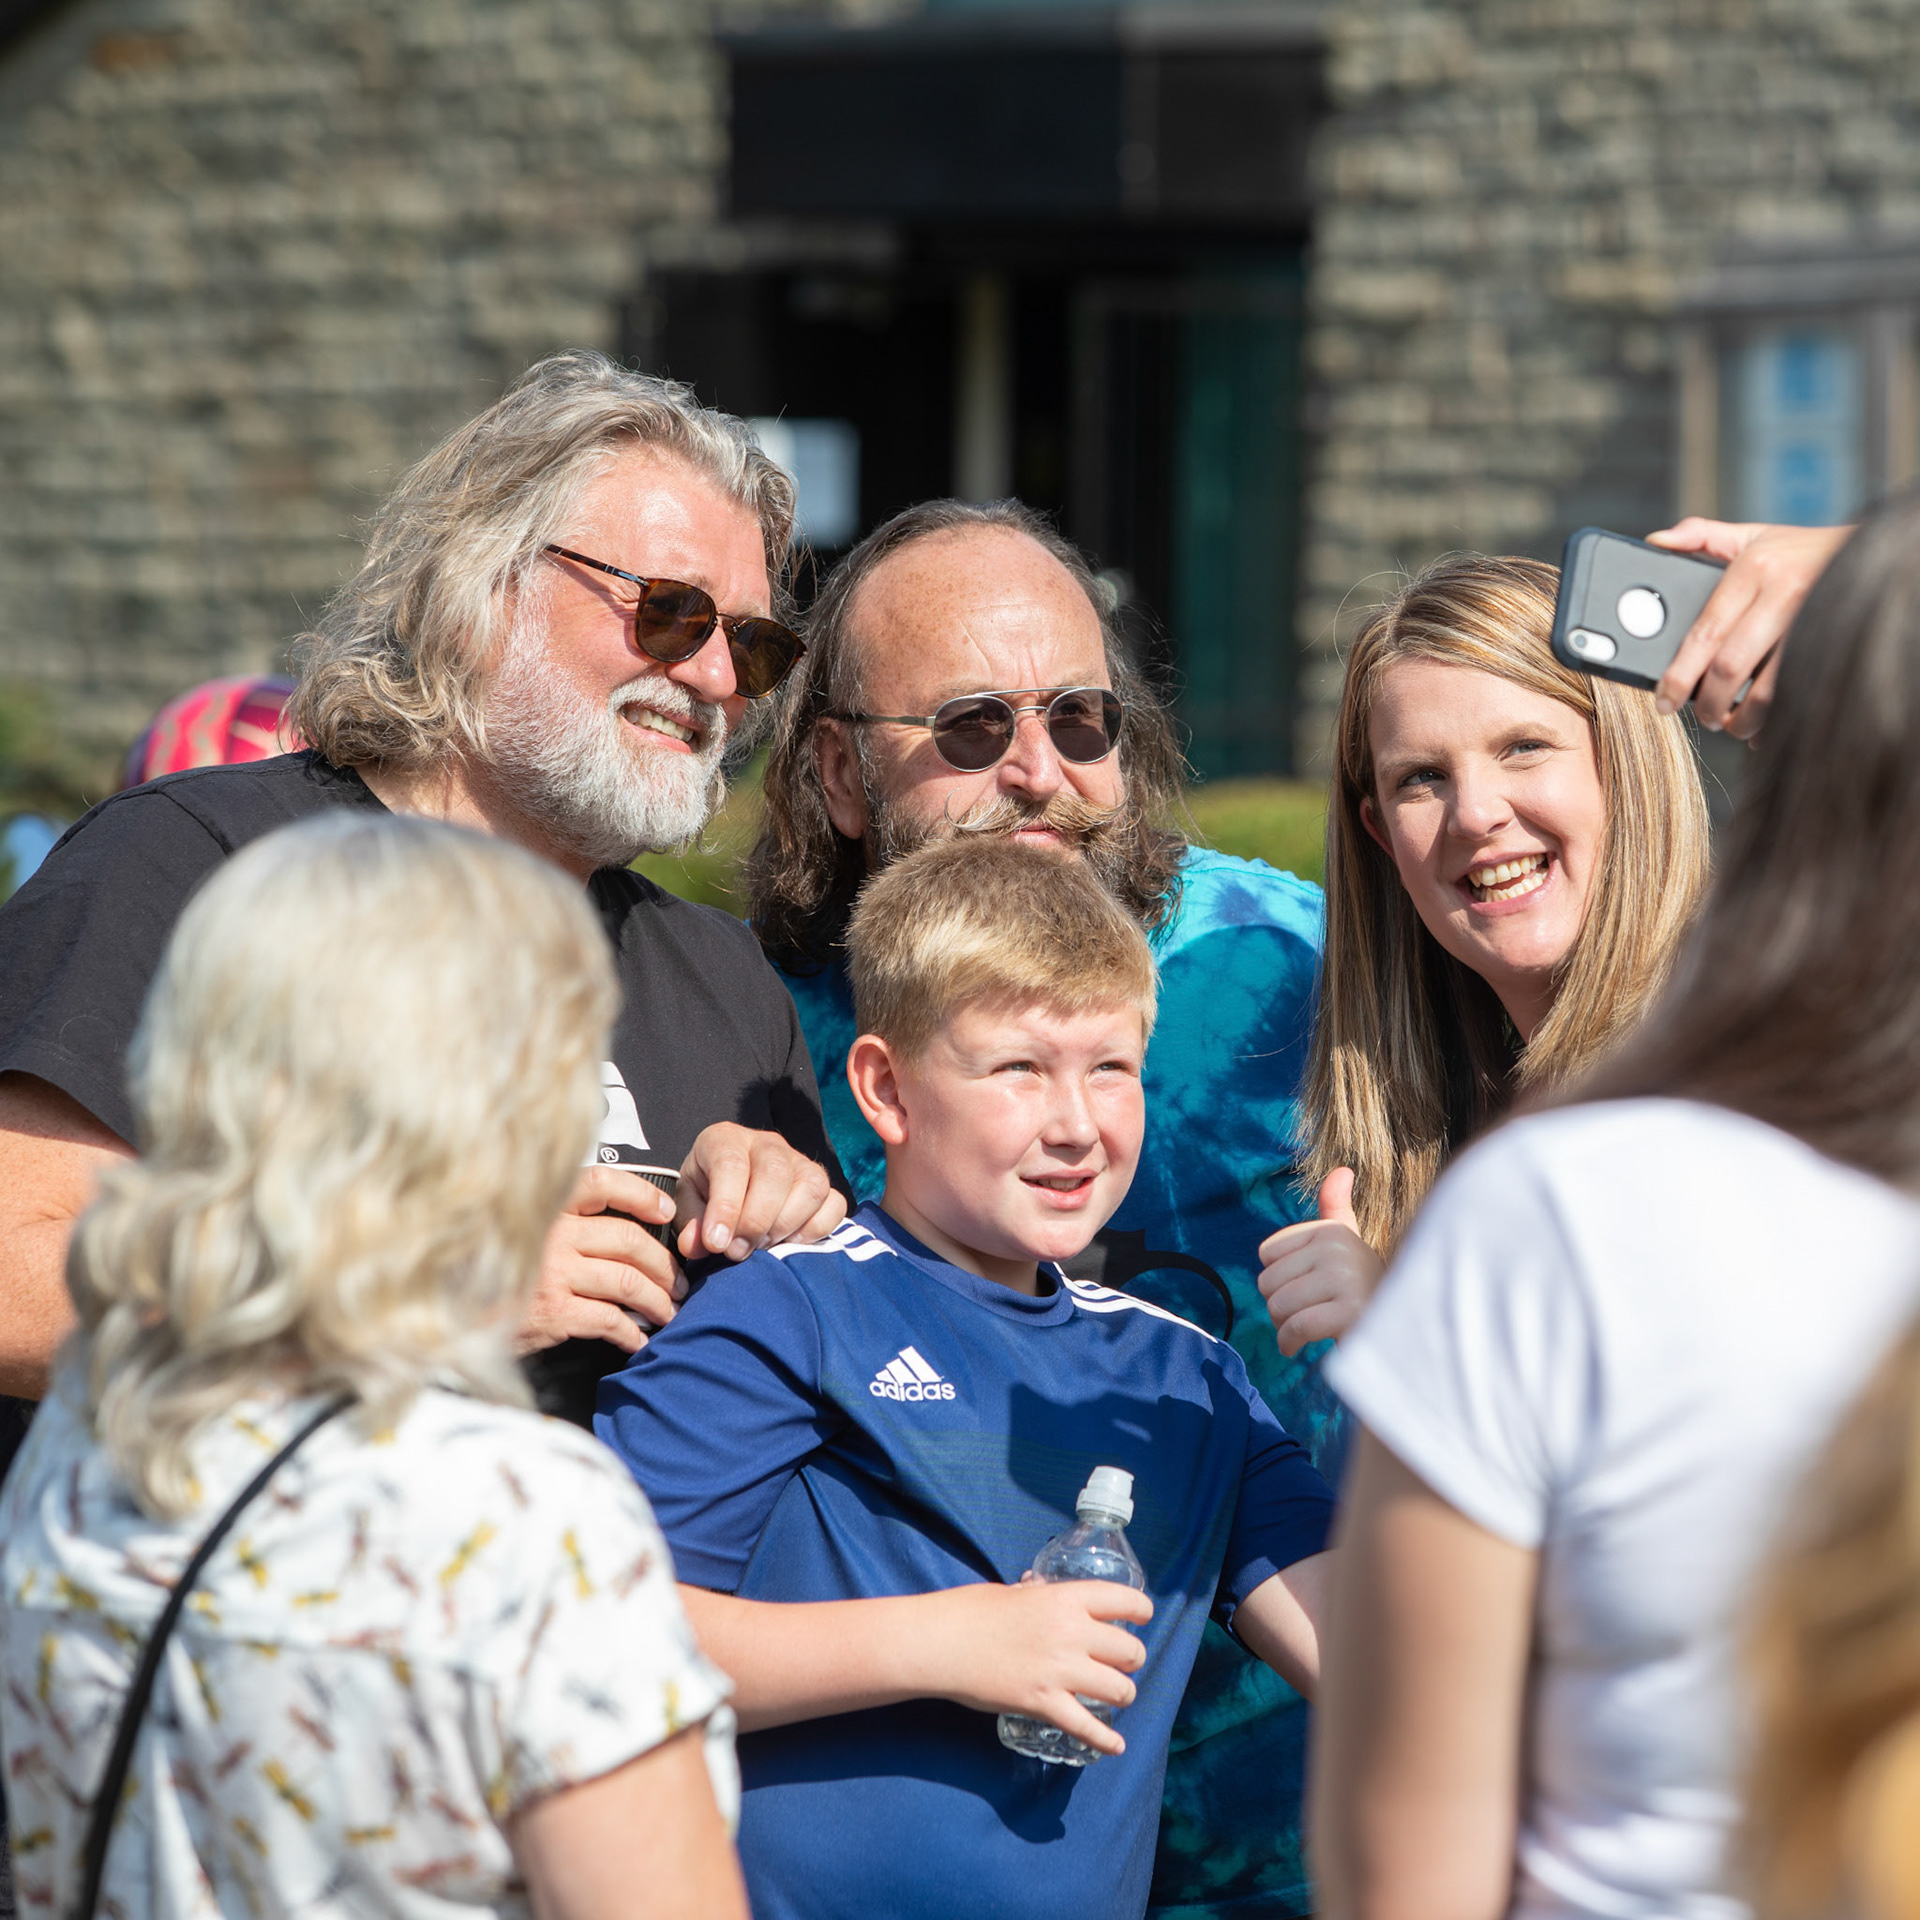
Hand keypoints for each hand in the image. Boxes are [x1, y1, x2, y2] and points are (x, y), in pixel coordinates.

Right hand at [517, 1166, 685, 1356]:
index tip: (666, 1211)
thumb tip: (629, 1234)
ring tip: (668, 1311)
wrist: (461, 1317)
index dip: (642, 1194)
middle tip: (678, 1282)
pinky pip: (610, 1319)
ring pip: (628, 1280)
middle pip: (628, 1239)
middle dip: (664, 1264)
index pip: (603, 1183)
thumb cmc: (498, 1277)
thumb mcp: (527, 1235)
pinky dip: (632, 1332)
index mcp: (548, 1208)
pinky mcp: (555, 1311)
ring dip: (658, 1300)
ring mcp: (554, 1271)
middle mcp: (552, 1233)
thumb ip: (567, 1225)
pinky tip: (639, 1339)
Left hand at [675, 1123, 844, 1263]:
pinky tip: (790, 1243)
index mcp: (725, 1139)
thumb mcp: (689, 1203)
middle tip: (738, 1252)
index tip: (717, 1243)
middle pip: (775, 1173)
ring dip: (785, 1225)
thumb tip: (699, 1246)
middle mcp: (767, 1144)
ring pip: (810, 1186)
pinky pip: (835, 1204)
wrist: (731, 1187)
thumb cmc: (707, 1193)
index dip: (726, 1207)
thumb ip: (691, 1223)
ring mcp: (801, 1161)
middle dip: (756, 1221)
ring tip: (763, 1247)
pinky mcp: (823, 1184)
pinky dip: (815, 1229)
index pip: (731, 1164)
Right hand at [928, 1578, 1153, 1756]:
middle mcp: (1072, 1633)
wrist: (940, 1643)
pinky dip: (1106, 1740)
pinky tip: (1116, 1745)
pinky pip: (1087, 1727)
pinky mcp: (1044, 1704)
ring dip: (1123, 1694)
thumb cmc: (970, 1611)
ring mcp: (1060, 1671)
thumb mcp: (1013, 1592)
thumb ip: (1038, 1595)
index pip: (1126, 1601)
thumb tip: (1041, 1590)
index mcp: (1066, 1598)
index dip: (1140, 1612)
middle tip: (1120, 1662)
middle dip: (1131, 1659)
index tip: (1140, 1619)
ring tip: (1115, 1695)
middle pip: (1130, 1651)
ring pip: (1120, 1689)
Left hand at [1257, 1169, 1384, 1357]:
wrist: (1399, 1331)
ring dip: (1282, 1327)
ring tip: (1302, 1331)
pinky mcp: (1352, 1312)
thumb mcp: (1348, 1244)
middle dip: (1277, 1306)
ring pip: (1278, 1306)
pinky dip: (1289, 1342)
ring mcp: (1346, 1278)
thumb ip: (1337, 1208)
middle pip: (1268, 1281)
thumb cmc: (1364, 1287)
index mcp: (1332, 1229)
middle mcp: (1339, 1247)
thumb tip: (1343, 1170)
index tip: (1304, 1288)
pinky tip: (1295, 1348)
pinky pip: (1296, 1327)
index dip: (1278, 1278)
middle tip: (1303, 1313)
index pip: (1267, 1254)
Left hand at [1644, 518, 1851, 737]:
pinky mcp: (1837, 644)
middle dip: (1710, 704)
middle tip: (1702, 717)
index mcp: (1755, 569)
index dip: (1680, 675)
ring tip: (1731, 724)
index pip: (1705, 632)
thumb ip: (1702, 535)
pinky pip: (1800, 693)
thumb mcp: (1754, 535)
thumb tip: (1657, 541)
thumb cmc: (1803, 552)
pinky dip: (1779, 720)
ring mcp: (1815, 622)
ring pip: (1769, 689)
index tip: (1665, 700)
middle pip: (1731, 666)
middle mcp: (1785, 594)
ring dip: (1744, 719)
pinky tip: (1764, 728)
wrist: (1877, 553)